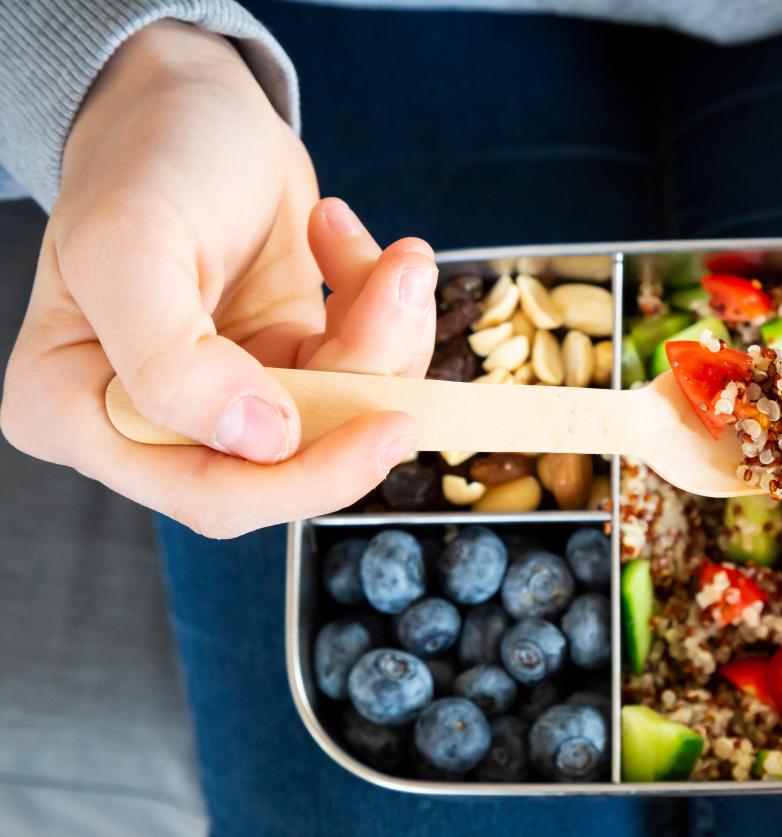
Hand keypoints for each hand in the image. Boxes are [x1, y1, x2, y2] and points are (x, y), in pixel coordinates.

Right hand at [0, 22, 437, 537]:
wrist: (190, 101)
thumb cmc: (145, 158)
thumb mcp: (133, 245)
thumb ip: (172, 363)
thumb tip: (263, 441)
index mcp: (79, 414)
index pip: (208, 492)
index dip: (309, 477)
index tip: (386, 420)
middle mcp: (153, 423)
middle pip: (294, 463)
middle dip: (368, 383)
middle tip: (404, 294)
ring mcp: (229, 398)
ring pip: (345, 415)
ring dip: (389, 333)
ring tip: (394, 256)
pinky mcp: (287, 366)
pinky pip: (362, 370)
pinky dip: (383, 308)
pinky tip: (344, 237)